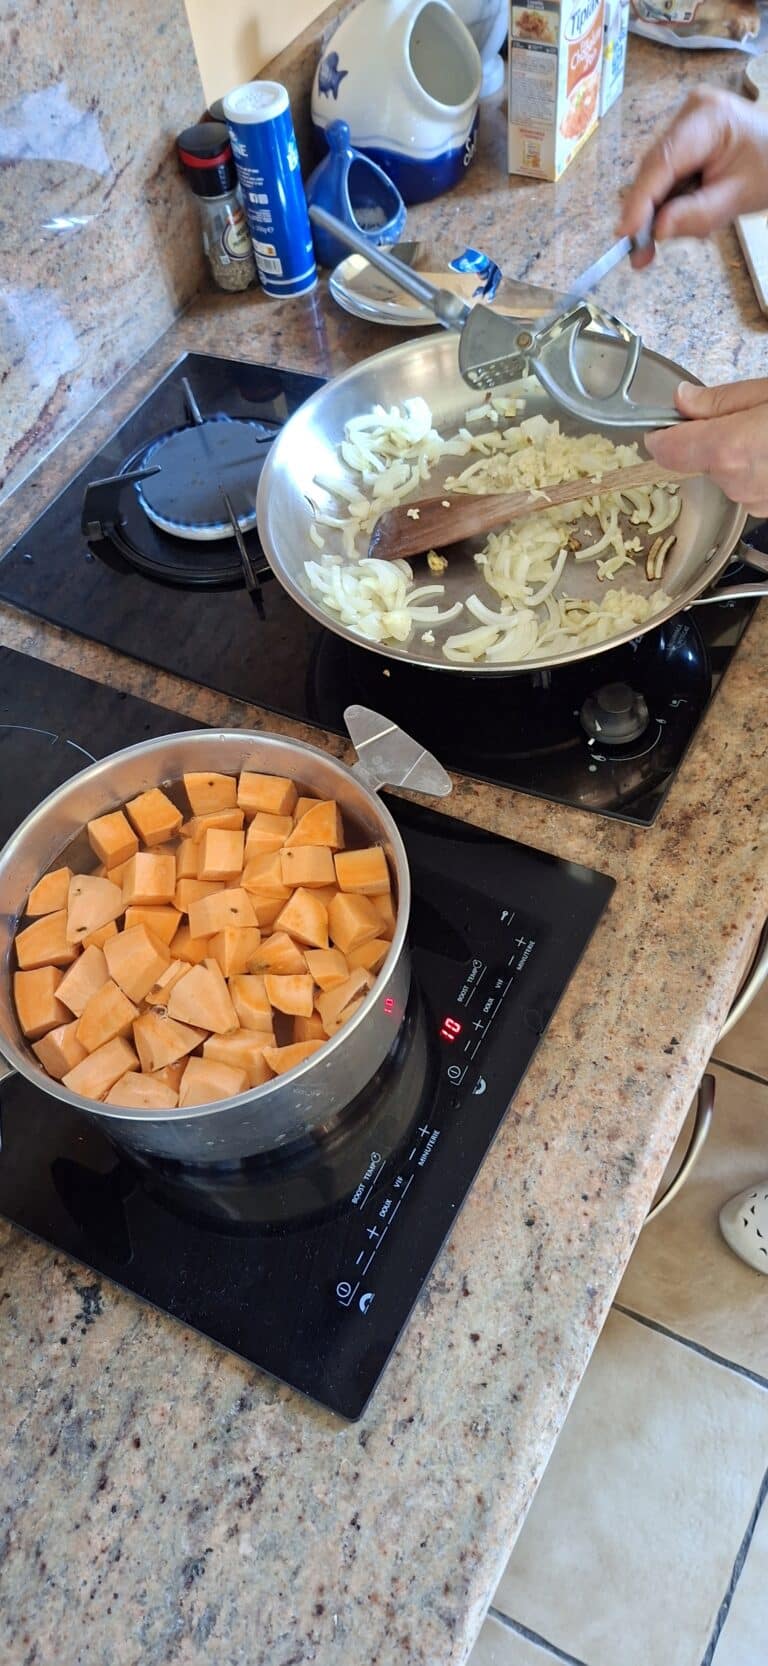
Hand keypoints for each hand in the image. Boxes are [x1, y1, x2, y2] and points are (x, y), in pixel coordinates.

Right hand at [617, 86, 767, 267]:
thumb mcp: (738, 197)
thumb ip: (698, 214)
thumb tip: (657, 231)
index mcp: (708, 117)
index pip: (663, 162)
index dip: (641, 200)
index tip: (626, 233)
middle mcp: (690, 112)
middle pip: (655, 168)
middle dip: (646, 212)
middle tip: (641, 255)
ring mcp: (685, 122)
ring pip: (656, 174)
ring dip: (657, 210)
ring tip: (661, 243)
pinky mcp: (684, 137)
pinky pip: (666, 173)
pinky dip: (668, 200)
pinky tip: (677, 217)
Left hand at [645, 379, 767, 513]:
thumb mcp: (765, 394)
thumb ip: (719, 400)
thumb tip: (682, 399)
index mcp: (728, 450)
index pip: (667, 450)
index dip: (660, 436)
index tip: (664, 424)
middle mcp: (734, 483)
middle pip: (698, 461)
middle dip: (711, 440)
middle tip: (741, 419)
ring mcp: (751, 501)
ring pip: (724, 475)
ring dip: (735, 457)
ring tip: (764, 436)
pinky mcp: (765, 510)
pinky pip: (746, 488)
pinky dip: (754, 471)